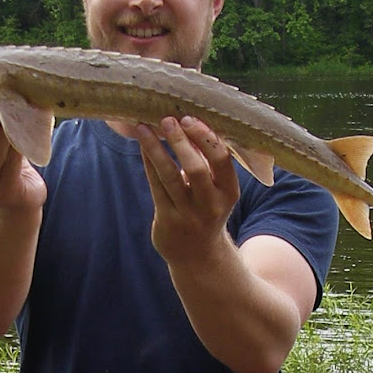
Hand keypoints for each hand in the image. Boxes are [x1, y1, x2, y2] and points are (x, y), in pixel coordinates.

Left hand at [136, 116, 239, 263]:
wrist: (197, 254)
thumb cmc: (207, 209)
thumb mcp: (217, 190)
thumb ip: (208, 162)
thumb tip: (189, 120)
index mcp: (229, 191)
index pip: (221, 160)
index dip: (205, 138)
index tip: (189, 118)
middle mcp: (211, 204)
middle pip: (196, 169)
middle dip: (181, 142)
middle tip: (167, 119)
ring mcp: (188, 214)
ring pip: (170, 176)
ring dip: (156, 149)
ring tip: (143, 128)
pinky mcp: (167, 220)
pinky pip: (156, 186)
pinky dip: (149, 163)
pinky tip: (143, 146)